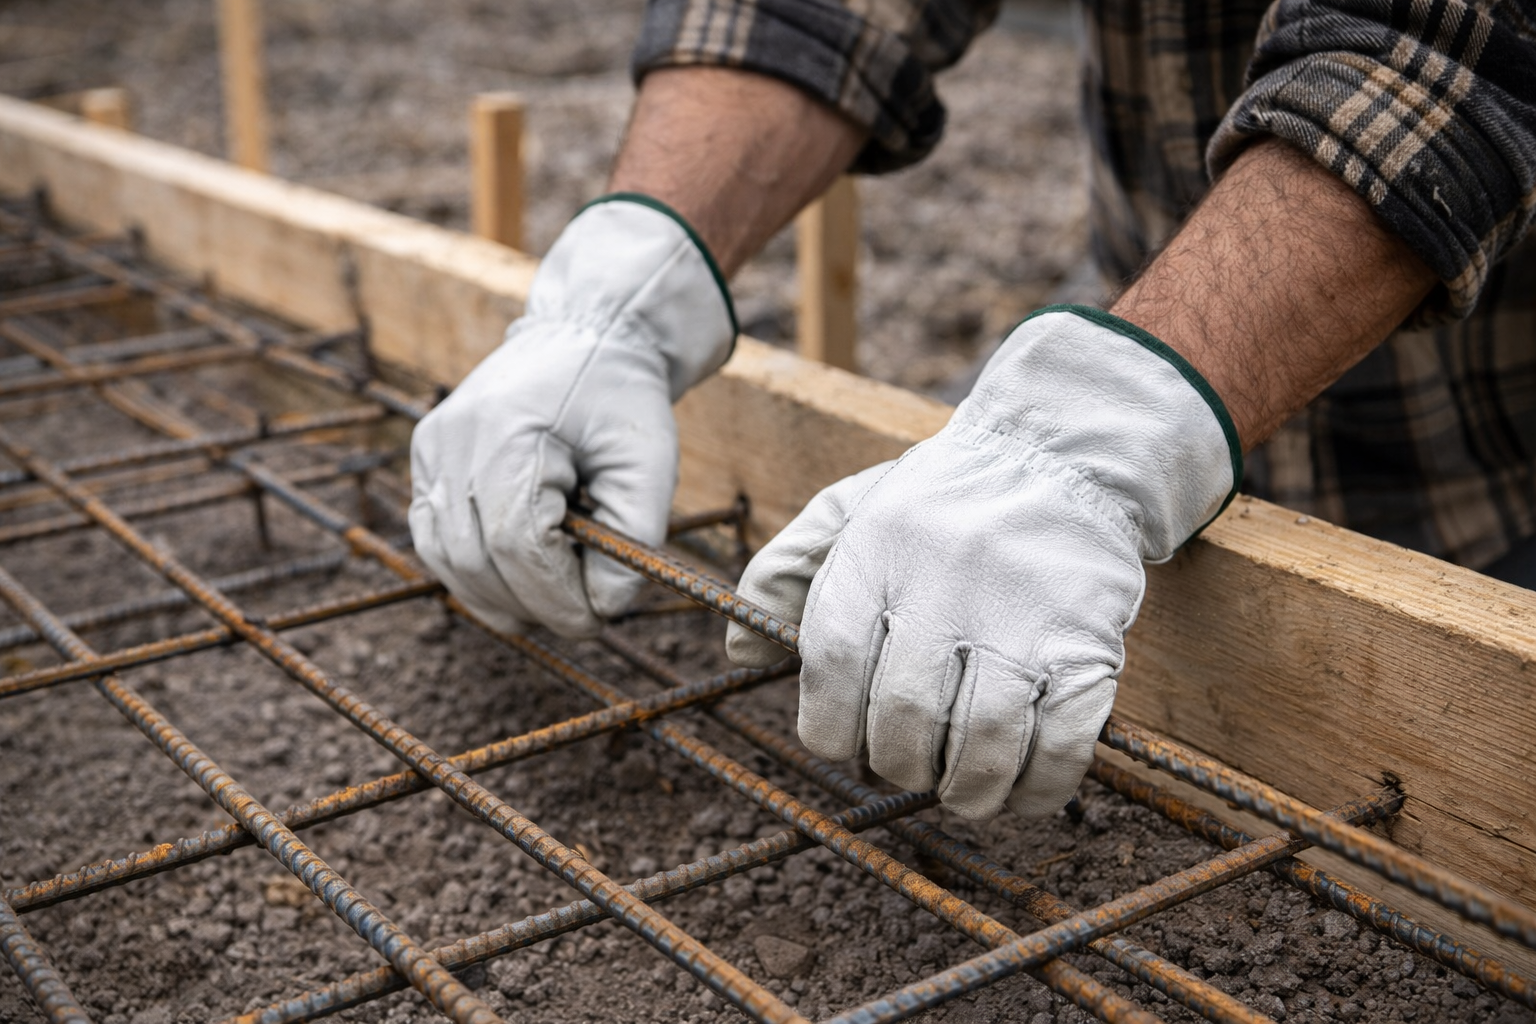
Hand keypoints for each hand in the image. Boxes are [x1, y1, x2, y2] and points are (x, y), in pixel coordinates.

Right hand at [410, 196, 735, 636]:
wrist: (585, 335)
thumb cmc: (621, 398)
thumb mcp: (650, 461)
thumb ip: (635, 537)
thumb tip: (607, 607)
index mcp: (510, 432)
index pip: (517, 542)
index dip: (556, 596)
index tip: (599, 619)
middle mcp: (454, 440)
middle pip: (475, 559)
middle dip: (532, 605)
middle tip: (583, 619)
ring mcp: (431, 448)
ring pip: (444, 557)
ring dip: (498, 599)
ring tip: (551, 604)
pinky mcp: (426, 457)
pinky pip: (434, 535)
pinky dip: (472, 572)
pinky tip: (516, 579)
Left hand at [727, 308, 1239, 818]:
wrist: (1061, 456)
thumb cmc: (940, 501)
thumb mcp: (846, 511)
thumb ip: (782, 574)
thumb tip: (737, 652)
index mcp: (875, 554)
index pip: (829, 664)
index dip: (829, 725)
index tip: (844, 740)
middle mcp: (944, 585)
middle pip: (903, 715)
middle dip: (900, 764)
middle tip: (912, 764)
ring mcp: (1021, 617)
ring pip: (984, 741)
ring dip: (969, 790)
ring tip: (964, 792)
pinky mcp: (1088, 642)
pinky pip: (1064, 742)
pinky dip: (1040, 786)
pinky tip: (1024, 787)